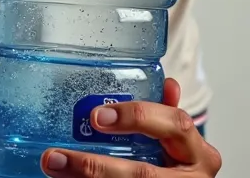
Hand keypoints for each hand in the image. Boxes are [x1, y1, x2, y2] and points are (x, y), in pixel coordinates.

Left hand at [41, 78, 220, 176]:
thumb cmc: (182, 162)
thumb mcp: (181, 138)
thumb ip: (167, 114)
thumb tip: (167, 84)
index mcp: (199, 153)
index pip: (173, 125)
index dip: (136, 117)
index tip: (97, 116)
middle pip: (142, 176)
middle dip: (95, 167)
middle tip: (56, 156)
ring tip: (53, 167)